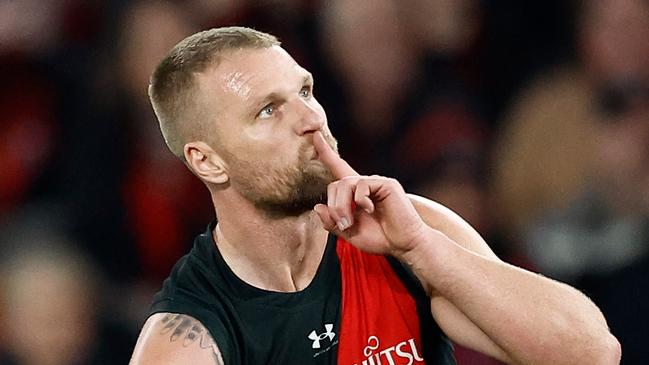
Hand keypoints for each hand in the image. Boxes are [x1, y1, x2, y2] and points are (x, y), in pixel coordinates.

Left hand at [312, 131, 426, 256]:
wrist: (406, 244)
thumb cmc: (381, 239)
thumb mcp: (349, 234)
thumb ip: (333, 222)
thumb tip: (317, 207)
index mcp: (356, 194)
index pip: (338, 169)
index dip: (326, 153)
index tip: (316, 136)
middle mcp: (365, 185)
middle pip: (335, 184)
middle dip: (333, 206)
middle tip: (342, 225)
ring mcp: (376, 183)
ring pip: (345, 184)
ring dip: (341, 206)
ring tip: (349, 223)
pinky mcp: (386, 184)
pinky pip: (361, 185)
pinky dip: (360, 200)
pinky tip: (370, 211)